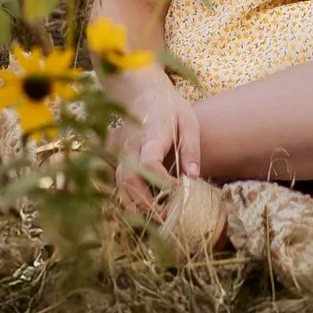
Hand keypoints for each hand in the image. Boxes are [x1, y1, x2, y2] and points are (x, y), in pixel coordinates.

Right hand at [106, 67, 199, 210]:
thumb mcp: (187, 120)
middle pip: (130, 179)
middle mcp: (131, 146)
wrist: (141, 93)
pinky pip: (119, 185)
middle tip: (165, 216)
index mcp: (151, 134)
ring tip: (155, 220)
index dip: (161, 180)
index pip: (149, 162)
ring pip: (121, 185)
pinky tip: (143, 211)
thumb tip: (193, 176)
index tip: (178, 190)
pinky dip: (128, 201)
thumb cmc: (169, 107)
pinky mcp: (119, 160)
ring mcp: (121, 154)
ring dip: (135, 205)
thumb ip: (190, 147)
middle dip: (145, 201)